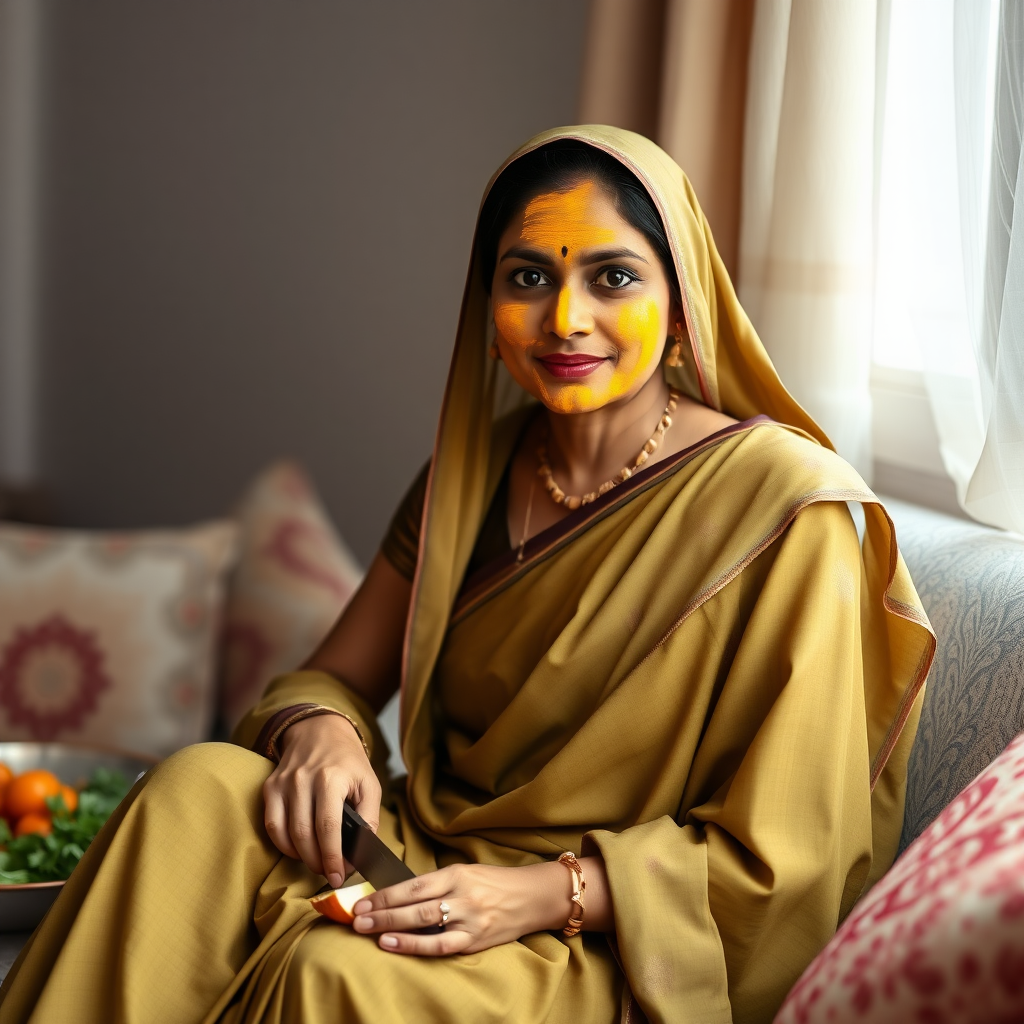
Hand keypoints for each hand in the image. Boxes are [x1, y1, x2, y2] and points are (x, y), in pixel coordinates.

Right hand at [263, 714, 380, 888]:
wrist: (320, 730)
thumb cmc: (348, 761)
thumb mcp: (369, 783)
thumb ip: (369, 817)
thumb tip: (361, 852)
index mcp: (331, 778)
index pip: (328, 827)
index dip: (332, 857)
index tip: (339, 876)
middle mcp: (303, 779)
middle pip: (304, 835)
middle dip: (317, 862)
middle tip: (329, 872)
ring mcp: (283, 783)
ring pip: (285, 833)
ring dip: (300, 856)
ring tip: (316, 861)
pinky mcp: (270, 786)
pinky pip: (271, 825)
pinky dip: (283, 843)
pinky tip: (298, 848)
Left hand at [348, 861, 574, 955]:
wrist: (533, 897)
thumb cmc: (496, 883)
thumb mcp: (466, 873)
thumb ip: (437, 884)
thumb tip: (399, 896)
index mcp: (457, 874)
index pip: (413, 884)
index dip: (386, 893)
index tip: (363, 899)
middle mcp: (462, 895)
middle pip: (414, 905)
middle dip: (382, 912)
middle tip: (356, 917)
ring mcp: (469, 920)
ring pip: (424, 925)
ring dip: (392, 928)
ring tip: (368, 930)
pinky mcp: (475, 941)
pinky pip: (440, 946)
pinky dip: (414, 946)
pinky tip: (393, 945)